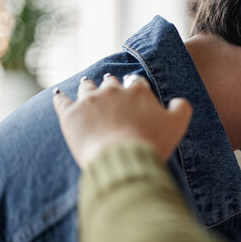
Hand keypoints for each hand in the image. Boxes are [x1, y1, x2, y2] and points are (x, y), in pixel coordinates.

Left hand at [53, 74, 191, 169]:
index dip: (135, 87)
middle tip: (109, 85)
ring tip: (85, 84)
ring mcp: (89, 101)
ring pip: (86, 87)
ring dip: (87, 85)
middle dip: (110, 84)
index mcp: (137, 91)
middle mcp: (113, 90)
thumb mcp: (177, 125)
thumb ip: (181, 108)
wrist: (123, 159)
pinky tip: (58, 94)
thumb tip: (178, 101)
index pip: (136, 83)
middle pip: (110, 82)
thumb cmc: (152, 143)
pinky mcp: (70, 115)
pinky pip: (61, 100)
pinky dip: (60, 96)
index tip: (133, 91)